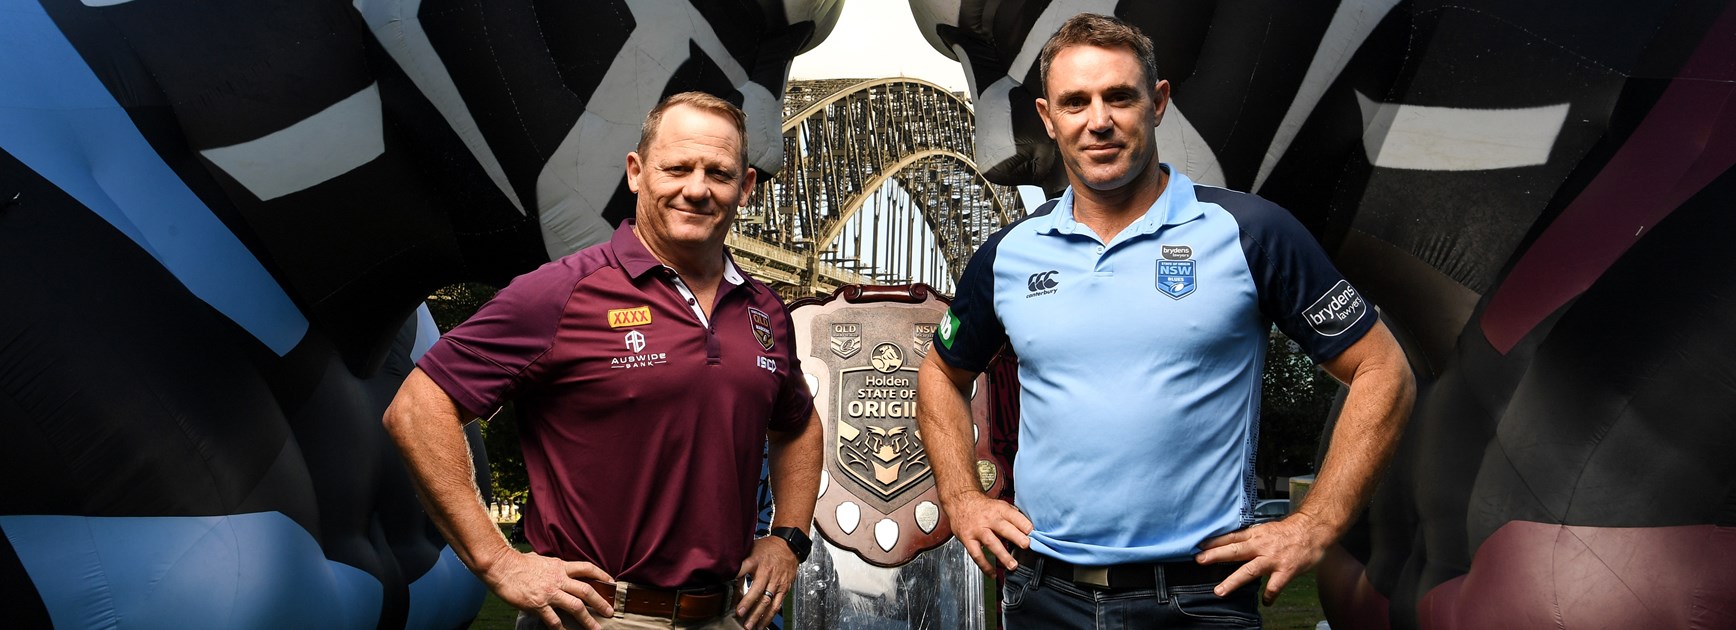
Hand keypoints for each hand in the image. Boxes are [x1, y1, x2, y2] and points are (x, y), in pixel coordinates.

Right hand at [479, 548, 615, 629]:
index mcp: (560, 567)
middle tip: (610, 611)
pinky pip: (554, 620)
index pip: (586, 569)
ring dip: (588, 619)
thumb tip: (557, 568)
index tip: (611, 582)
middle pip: (587, 590)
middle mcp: (558, 579)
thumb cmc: (517, 562)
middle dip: (601, 602)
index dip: (601, 575)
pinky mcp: (538, 604)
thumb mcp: (541, 559)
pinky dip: (561, 628)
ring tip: (596, 628)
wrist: (501, 566)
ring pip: (576, 607)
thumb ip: (552, 566)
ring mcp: (549, 593)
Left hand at [735, 536, 797, 629]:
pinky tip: (762, 624)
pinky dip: (769, 616)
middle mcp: (767, 572)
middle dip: (748, 603)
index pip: (743, 569)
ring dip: (758, 615)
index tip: (726, 586)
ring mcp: (776, 582)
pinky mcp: (784, 589)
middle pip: (757, 590)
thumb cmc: (768, 548)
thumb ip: (742, 564)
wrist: (789, 546)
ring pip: (767, 601)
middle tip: (740, 614)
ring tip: (750, 625)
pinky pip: (776, 605)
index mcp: (756, 561)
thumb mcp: (752, 550)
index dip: (735, 578)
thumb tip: (729, 577)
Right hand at [943, 492, 1032, 573]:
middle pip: (1004, 528)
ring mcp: (978, 530)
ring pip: (991, 543)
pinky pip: (977, 555)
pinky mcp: (968, 539)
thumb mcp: (999, 504)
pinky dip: (985, 566)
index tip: (1033, 532)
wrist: (960, 501)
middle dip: (1016, 537)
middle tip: (1026, 545)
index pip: (1014, 516)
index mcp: (999, 509)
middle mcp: (989, 519)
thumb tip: (1030, 529)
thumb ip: (1013, 516)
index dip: (1024, 524)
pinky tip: (992, 573)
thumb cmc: (983, 506)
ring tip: (1013, 566)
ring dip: (1003, 555)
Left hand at [1194, 511, 1332, 605]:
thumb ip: (1250, 538)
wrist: (1314, 530)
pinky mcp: (1286, 571)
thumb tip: (1232, 543)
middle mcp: (1261, 546)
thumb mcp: (1266, 529)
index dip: (1214, 541)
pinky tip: (1265, 602)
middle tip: (1199, 561)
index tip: (1199, 546)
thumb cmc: (1290, 531)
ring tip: (1219, 591)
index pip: (1231, 537)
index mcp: (1256, 535)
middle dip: (1215, 556)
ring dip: (1233, 581)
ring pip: (1249, 571)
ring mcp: (1273, 559)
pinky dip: (1269, 595)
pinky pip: (1275, 586)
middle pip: (1235, 551)